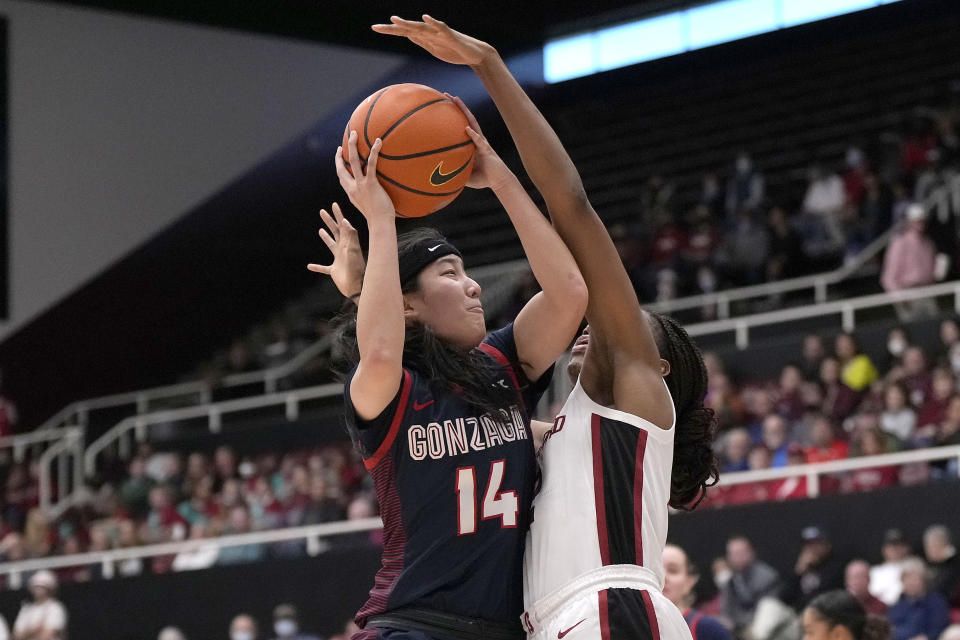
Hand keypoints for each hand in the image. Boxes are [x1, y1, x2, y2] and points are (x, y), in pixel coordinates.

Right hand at [307, 202, 366, 298]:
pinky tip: (309, 266)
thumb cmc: (356, 269)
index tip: (334, 204)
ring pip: (331, 246)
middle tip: (322, 211)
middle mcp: (343, 249)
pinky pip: (324, 268)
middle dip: (329, 221)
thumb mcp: (353, 250)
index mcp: (347, 243)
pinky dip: (317, 267)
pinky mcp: (334, 271)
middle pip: (335, 232)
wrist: (357, 287)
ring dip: (326, 238)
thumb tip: (344, 220)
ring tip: (320, 231)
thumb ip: (350, 236)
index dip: (338, 215)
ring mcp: (339, 260)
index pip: (342, 225)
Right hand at [335, 130, 394, 219]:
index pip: (341, 176)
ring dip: (352, 146)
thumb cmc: (378, 217)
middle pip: (342, 167)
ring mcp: (360, 185)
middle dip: (341, 154)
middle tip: (344, 142)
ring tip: (354, 133)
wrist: (380, 223)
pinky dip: (374, 152)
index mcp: (350, 192)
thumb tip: (373, 193)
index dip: (339, 164)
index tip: (339, 155)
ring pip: (353, 161)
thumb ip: (366, 197)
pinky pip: (371, 164)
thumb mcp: (367, 206)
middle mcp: (352, 187)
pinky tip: (379, 142)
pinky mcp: (371, 184)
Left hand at [372, 15, 495, 66]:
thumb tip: (407, 34)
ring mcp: (439, 32)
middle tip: (375, 27)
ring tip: (394, 19)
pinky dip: (432, 22)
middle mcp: (429, 31)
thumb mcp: (433, 48)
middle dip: (392, 28)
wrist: (473, 54)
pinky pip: (440, 27)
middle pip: (408, 28)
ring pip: (420, 27)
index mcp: (424, 36)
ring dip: (407, 23)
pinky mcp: (449, 35)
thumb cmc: (454, 51)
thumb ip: (421, 41)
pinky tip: (425, 17)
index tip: (374, 28)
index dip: (390, 30)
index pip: (404, 32)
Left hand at [443, 93, 512, 190]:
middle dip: (457, 106)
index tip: (442, 104)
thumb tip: (437, 175)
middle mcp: (477, 139)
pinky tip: (467, 128)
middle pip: (466, 118)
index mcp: (471, 143)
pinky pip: (479, 142)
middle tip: (445, 94)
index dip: (453, 114)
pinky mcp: (487, 151)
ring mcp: (482, 143)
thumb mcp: (464, 174)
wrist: (499, 182)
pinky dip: (473, 135)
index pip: (461, 124)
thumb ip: (454, 170)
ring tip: (456, 100)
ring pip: (473, 123)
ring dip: (465, 112)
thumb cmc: (483, 178)